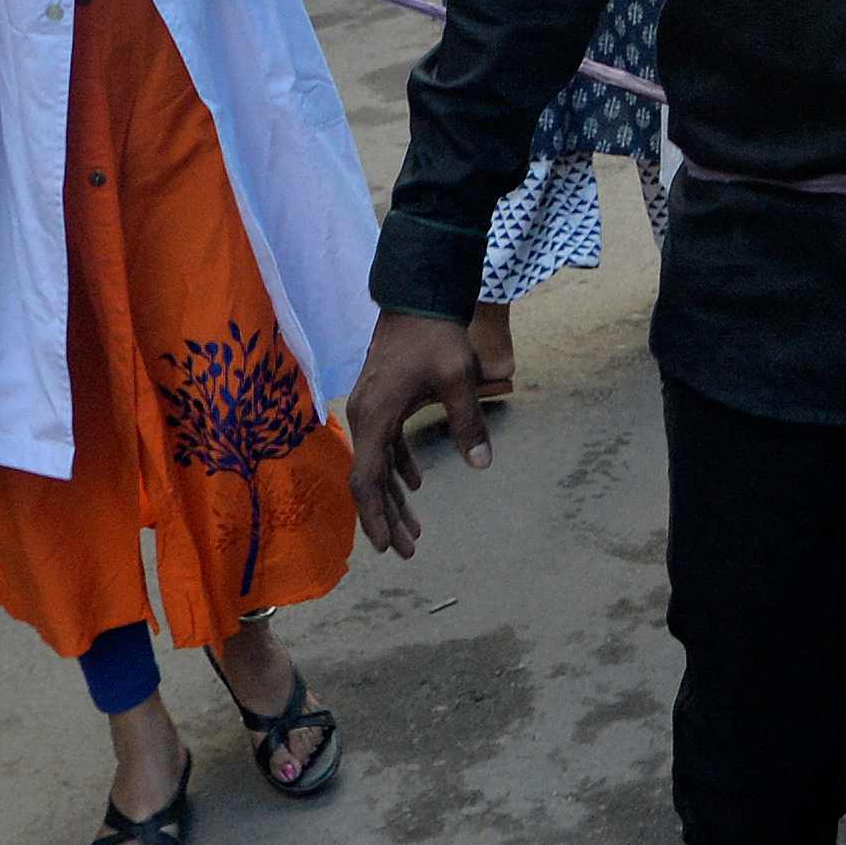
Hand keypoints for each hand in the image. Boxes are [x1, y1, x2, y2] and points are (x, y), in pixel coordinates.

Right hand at [342, 309, 489, 553]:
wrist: (417, 293)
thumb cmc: (435, 334)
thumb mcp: (457, 378)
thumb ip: (468, 423)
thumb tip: (481, 465)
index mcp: (375, 418)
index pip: (367, 481)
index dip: (376, 517)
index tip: (388, 547)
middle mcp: (364, 417)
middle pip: (370, 480)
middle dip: (388, 517)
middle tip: (409, 551)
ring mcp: (370, 408)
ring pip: (377, 463)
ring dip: (394, 496)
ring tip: (415, 529)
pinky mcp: (381, 399)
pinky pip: (384, 443)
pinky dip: (397, 466)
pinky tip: (414, 484)